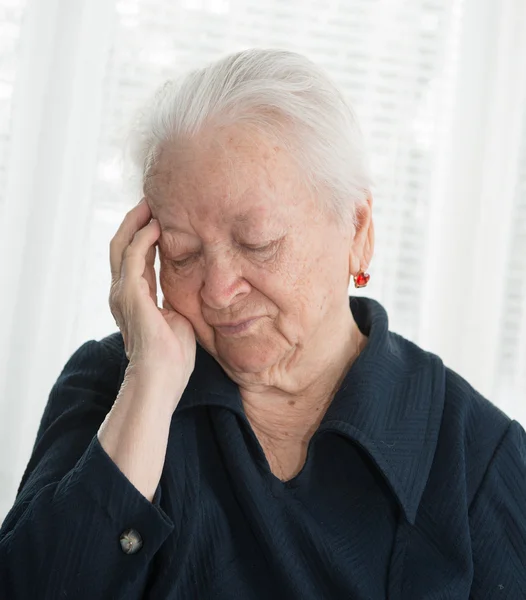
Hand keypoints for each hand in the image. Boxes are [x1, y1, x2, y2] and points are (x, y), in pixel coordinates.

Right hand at [109, 198, 195, 383]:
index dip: (145, 235)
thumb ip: (173, 299)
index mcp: (134, 298)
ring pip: (122, 245)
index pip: (135, 258)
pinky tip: (157, 225)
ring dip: (136, 222)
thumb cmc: (172, 356)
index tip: (160, 217)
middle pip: (121, 245)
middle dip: (135, 221)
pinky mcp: (130, 294)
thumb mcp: (176, 318)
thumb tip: (187, 287)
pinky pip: (133, 255)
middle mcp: (123, 292)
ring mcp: (123, 292)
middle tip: (151, 201)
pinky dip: (142, 237)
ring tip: (151, 204)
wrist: (162, 378)